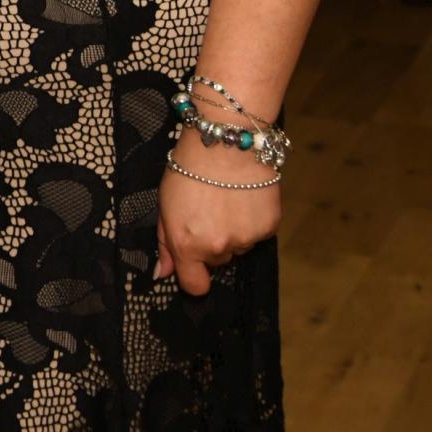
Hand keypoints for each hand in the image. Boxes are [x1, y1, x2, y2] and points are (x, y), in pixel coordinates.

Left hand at [155, 129, 281, 297]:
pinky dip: (252, 222)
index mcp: (188, 245)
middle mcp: (219, 247)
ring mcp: (246, 238)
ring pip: (239, 247)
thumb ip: (165, 244)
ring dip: (233, 232)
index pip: (195, 286)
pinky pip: (258, 235)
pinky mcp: (269, 227)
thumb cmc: (188, 171)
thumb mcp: (165, 205)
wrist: (226, 145)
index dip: (194, 276)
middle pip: (217, 261)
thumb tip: (162, 273)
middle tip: (208, 213)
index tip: (193, 266)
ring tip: (227, 202)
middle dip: (212, 244)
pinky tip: (244, 199)